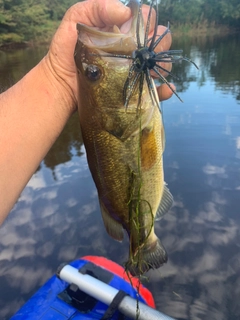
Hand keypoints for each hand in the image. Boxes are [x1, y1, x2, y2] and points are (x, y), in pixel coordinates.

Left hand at [44, 0, 173, 112]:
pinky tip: (164, 89)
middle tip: (142, 53)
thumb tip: (126, 12)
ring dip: (162, 65)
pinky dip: (163, 89)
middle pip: (158, 41)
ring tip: (150, 71)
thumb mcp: (76, 20)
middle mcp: (131, 49)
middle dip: (157, 44)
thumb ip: (97, 7)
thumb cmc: (66, 50)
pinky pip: (154, 90)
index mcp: (122, 30)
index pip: (147, 20)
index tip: (136, 30)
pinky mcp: (132, 90)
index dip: (147, 22)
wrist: (60, 83)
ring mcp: (133, 71)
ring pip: (159, 64)